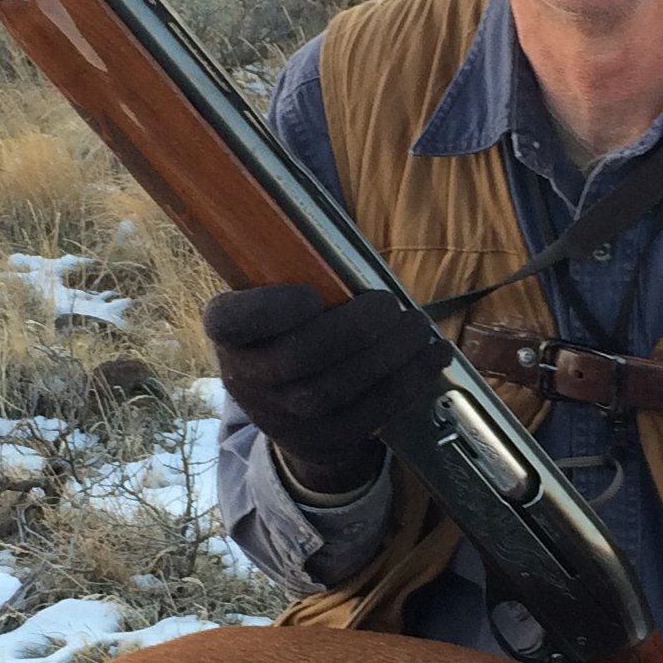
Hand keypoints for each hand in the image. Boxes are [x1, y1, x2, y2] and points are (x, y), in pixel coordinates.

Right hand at [205, 283, 449, 496]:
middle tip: (389, 305)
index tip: (310, 294)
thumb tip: (343, 223)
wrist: (287, 407)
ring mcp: (283, 417)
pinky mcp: (325, 439)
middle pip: (298, 358)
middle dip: (353, 329)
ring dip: (390, 355)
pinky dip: (409, 382)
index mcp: (229, 332)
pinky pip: (370, 413)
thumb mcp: (276, 298)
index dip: (270, 310)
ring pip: (337, 389)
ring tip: (419, 326)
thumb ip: (299, 269)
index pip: (231, 322)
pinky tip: (433, 355)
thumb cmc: (292, 328)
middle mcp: (247, 379)